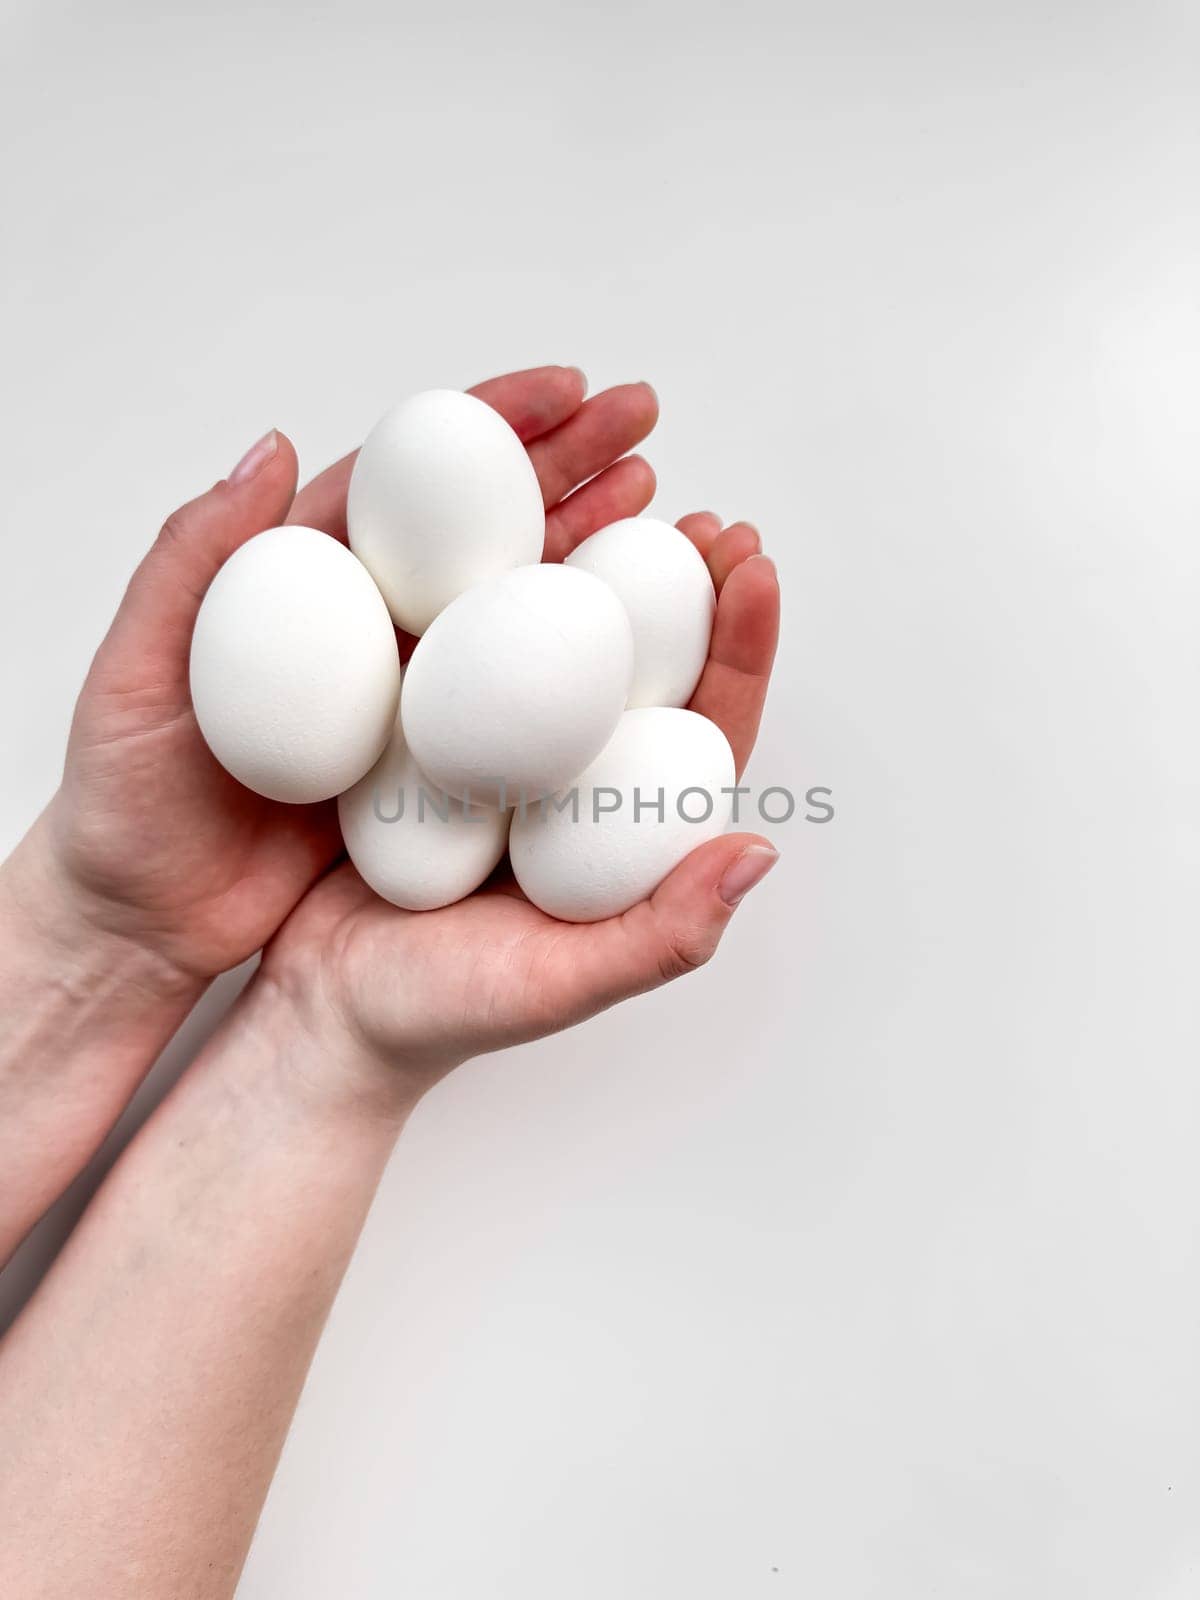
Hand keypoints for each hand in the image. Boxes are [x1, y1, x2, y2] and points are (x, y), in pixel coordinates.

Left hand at [32, 368, 658, 984]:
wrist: (148, 919)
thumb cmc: (125, 796)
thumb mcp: (136, 672)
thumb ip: (194, 560)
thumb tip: (270, 446)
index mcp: (303, 581)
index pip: (408, 480)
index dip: (490, 425)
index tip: (565, 391)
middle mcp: (369, 627)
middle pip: (481, 526)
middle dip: (568, 466)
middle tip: (644, 424)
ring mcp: (408, 696)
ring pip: (512, 607)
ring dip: (590, 550)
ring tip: (664, 509)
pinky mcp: (431, 767)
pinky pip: (511, 709)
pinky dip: (571, 668)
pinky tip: (631, 642)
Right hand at [262, 514, 779, 1104]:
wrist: (319, 1015)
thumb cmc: (442, 1013)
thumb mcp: (558, 983)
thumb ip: (662, 933)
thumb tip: (760, 851)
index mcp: (622, 834)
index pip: (702, 725)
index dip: (739, 645)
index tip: (753, 566)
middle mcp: (570, 781)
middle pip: (643, 666)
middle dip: (684, 584)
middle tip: (702, 512)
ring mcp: (498, 753)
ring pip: (556, 641)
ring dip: (591, 564)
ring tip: (616, 489)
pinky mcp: (423, 733)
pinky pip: (463, 647)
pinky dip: (486, 584)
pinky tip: (489, 526)